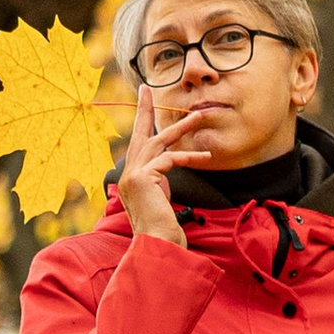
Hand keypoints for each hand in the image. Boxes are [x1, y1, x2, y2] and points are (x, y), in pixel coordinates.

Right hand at [119, 80, 214, 249]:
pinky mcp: (143, 178)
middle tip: (149, 88)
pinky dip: (188, 155)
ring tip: (199, 116)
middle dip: (146, 109)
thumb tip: (168, 165)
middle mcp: (129, 173)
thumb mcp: (160, 198)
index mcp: (132, 176)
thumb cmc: (162, 228)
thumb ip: (160, 180)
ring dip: (181, 127)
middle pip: (140, 134)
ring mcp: (133, 175)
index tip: (143, 98)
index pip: (137, 142)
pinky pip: (170, 159)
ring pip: (158, 142)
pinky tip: (204, 155)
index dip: (141, 120)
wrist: (157, 245)